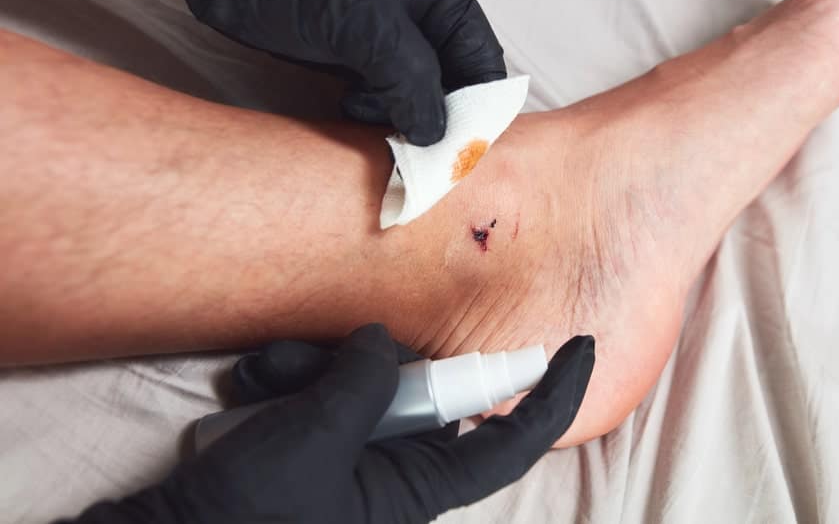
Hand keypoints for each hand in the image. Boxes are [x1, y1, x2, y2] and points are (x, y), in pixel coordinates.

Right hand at [69, 324, 594, 523]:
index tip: (581, 346)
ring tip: (261, 382)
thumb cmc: (249, 512)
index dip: (553, 396)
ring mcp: (353, 453)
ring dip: (311, 368)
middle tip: (304, 361)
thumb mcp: (318, 439)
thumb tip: (383, 340)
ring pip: (363, 382)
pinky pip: (322, 392)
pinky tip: (250, 389)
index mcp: (418, 484)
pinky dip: (289, 382)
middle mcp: (394, 467)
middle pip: (416, 389)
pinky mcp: (314, 440)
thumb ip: (366, 381)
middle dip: (366, 360)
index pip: (509, 440)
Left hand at [133, 0, 505, 144]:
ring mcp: (396, 50)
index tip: (453, 151)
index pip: (483, 70)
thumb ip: (410, 78)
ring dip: (399, 122)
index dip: (475, 113)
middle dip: (434, 124)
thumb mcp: (364, 23)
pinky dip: (375, 119)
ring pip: (421, 108)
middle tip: (406, 141)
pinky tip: (347, 105)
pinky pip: (388, 110)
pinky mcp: (364, 69)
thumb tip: (437, 135)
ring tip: (361, 106)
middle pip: (455, 95)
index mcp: (448, 2)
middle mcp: (430, 26)